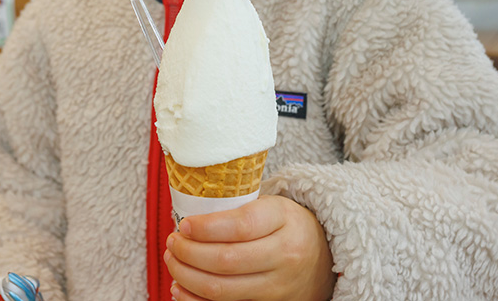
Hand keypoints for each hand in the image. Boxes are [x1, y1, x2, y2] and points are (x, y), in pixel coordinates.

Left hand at [163, 195, 336, 300]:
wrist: (325, 257)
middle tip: (172, 242)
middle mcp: (285, 255)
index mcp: (284, 220)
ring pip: (222, 289)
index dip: (204, 228)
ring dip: (187, 276)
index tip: (184, 225)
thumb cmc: (286, 225)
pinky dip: (196, 300)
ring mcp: (279, 287)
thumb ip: (237, 209)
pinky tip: (181, 288)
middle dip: (188, 253)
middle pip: (226, 260)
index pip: (239, 226)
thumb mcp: (272, 206)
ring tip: (173, 261)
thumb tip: (187, 219)